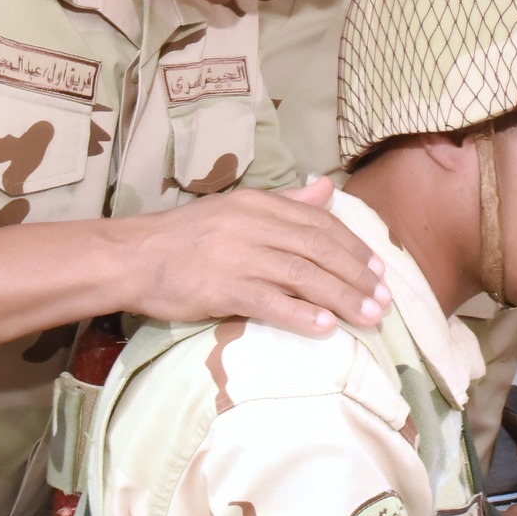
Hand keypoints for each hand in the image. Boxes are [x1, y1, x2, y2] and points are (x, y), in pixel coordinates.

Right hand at [123, 177, 387, 335]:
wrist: (131, 256)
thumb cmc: (184, 237)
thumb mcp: (235, 208)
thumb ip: (285, 202)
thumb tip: (327, 188)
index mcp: (258, 204)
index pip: (319, 223)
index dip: (353, 246)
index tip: (378, 269)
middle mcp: (253, 225)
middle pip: (319, 249)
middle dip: (357, 275)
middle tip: (385, 299)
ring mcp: (238, 256)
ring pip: (303, 275)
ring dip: (341, 298)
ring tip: (369, 317)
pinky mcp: (221, 287)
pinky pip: (269, 301)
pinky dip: (300, 314)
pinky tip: (325, 328)